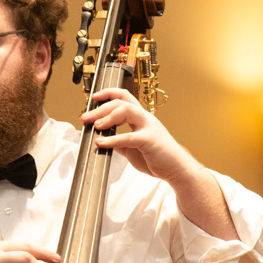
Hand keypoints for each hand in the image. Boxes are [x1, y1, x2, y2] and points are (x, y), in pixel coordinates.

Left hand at [82, 88, 201, 183]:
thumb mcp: (134, 148)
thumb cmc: (158, 157)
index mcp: (141, 118)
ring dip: (107, 116)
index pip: (124, 97)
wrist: (177, 169)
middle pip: (121, 102)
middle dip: (101, 108)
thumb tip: (103, 140)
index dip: (108, 94)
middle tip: (85, 117)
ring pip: (126, 110)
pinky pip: (129, 136)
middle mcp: (145, 118)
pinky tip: (101, 143)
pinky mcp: (150, 140)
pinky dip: (113, 139)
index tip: (93, 98)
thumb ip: (120, 142)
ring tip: (95, 125)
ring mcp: (149, 127)